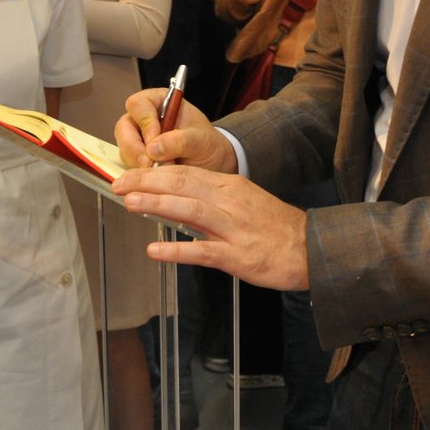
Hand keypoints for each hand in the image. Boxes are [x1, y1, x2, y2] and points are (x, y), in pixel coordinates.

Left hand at [112, 165, 309, 289]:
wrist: (310, 248)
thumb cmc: (274, 227)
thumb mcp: (243, 202)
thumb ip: (210, 200)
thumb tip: (175, 201)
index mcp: (230, 186)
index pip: (185, 173)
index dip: (153, 173)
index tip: (129, 175)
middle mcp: (229, 201)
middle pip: (182, 185)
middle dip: (147, 182)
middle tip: (119, 184)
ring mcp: (233, 228)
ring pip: (189, 210)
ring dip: (157, 205)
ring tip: (130, 204)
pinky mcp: (237, 255)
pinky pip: (202, 251)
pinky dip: (176, 250)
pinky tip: (155, 250)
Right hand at [115, 88, 235, 170]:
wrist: (212, 164)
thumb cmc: (207, 144)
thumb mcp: (200, 140)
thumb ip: (180, 140)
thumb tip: (153, 148)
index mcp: (158, 102)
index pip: (138, 105)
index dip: (144, 123)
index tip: (154, 142)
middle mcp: (144, 119)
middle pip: (124, 128)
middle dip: (136, 149)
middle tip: (151, 164)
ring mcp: (138, 139)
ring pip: (125, 149)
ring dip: (139, 164)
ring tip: (163, 171)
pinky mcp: (137, 158)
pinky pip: (129, 165)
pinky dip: (140, 174)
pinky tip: (157, 177)